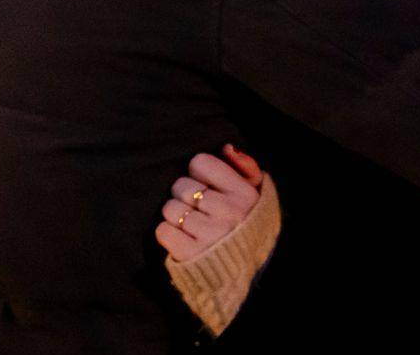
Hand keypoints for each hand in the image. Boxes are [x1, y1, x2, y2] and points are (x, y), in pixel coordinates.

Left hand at [155, 146, 263, 261]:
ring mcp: (209, 233)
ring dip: (175, 214)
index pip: (201, 163)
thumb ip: (246, 167)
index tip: (206, 185)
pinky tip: (182, 237)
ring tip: (190, 223)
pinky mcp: (190, 253)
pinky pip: (163, 230)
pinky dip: (168, 233)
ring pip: (170, 208)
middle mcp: (229, 211)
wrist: (244, 272)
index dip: (199, 172)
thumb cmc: (246, 225)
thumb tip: (226, 148)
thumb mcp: (257, 195)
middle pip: (181, 185)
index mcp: (244, 194)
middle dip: (184, 194)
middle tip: (196, 207)